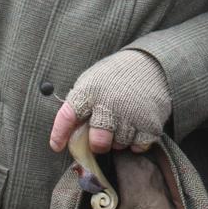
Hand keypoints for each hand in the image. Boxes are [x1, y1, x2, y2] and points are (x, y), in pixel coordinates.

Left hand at [49, 51, 171, 154]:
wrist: (151, 62)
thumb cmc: (115, 75)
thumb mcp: (93, 80)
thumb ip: (80, 103)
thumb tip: (67, 132)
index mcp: (90, 91)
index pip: (68, 116)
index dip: (59, 134)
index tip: (56, 146)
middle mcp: (109, 103)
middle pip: (99, 142)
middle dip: (99, 143)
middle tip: (103, 136)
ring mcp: (131, 113)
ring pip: (120, 144)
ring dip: (120, 139)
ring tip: (123, 122)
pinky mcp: (150, 121)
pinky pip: (139, 146)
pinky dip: (137, 142)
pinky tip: (136, 127)